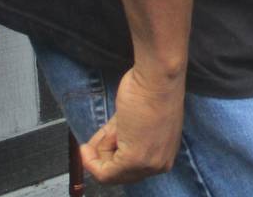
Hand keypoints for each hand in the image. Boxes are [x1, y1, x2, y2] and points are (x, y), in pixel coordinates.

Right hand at [80, 65, 184, 184]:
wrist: (156, 76)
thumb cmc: (148, 89)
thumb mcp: (131, 121)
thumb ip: (118, 140)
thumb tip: (93, 152)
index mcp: (165, 153)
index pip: (131, 171)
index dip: (108, 160)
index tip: (93, 150)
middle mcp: (160, 163)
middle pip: (120, 176)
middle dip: (101, 157)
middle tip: (93, 142)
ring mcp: (149, 163)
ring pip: (109, 173)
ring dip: (100, 149)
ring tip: (112, 126)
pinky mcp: (135, 159)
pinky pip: (104, 173)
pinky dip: (89, 161)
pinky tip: (88, 145)